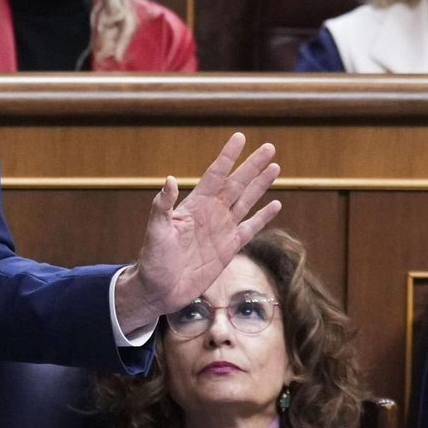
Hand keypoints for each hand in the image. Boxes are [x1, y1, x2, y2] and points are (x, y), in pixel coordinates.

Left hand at [115, 133, 281, 330]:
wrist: (159, 289)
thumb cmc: (152, 260)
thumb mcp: (155, 231)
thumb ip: (162, 207)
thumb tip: (170, 179)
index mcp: (194, 206)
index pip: (214, 175)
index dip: (227, 156)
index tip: (239, 137)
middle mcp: (211, 213)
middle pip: (236, 184)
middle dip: (252, 165)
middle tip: (269, 146)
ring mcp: (221, 230)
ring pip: (246, 201)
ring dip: (260, 185)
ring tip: (275, 167)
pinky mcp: (229, 248)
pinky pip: (250, 228)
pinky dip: (263, 217)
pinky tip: (275, 204)